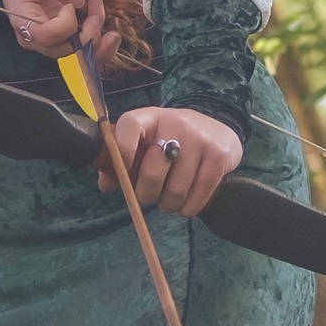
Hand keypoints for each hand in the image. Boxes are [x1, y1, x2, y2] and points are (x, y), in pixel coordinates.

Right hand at [3, 0, 104, 56]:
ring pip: (79, 55)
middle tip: (96, 3)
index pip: (47, 36)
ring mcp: (51, 43)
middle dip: (88, 30)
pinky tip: (111, 32)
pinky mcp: (64, 41)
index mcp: (23, 21)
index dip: (65, 24)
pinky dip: (101, 46)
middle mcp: (36, 39)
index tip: (70, 4)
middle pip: (66, 50)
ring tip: (104, 14)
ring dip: (98, 37)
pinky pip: (85, 53)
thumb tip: (78, 2)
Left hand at [104, 105, 242, 218]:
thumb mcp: (148, 142)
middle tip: (149, 198)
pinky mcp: (219, 156)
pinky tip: (186, 205)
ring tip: (169, 202)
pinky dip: (189, 208)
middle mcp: (176, 123)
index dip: (121, 152)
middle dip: (146, 195)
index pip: (130, 126)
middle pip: (152, 170)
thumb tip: (106, 185)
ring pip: (176, 189)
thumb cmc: (174, 140)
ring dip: (169, 205)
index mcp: (151, 117)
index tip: (122, 175)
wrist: (218, 130)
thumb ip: (124, 162)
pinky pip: (199, 194)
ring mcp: (200, 139)